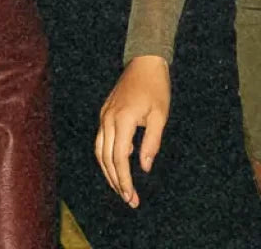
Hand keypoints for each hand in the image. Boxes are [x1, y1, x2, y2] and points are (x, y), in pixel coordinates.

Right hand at [95, 55, 169, 208]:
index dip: (124, 180)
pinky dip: (107, 156)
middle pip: (106, 159)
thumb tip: (144, 168)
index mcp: (123, 119)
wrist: (145, 61)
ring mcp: (104, 115)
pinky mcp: (104, 112)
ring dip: (108, 172)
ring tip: (120, 187)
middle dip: (116, 181)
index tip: (131, 197)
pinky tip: (120, 162)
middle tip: (129, 199)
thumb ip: (152, 143)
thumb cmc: (156, 87)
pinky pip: (101, 140)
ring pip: (100, 151)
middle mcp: (108, 119)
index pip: (120, 158)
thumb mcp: (160, 115)